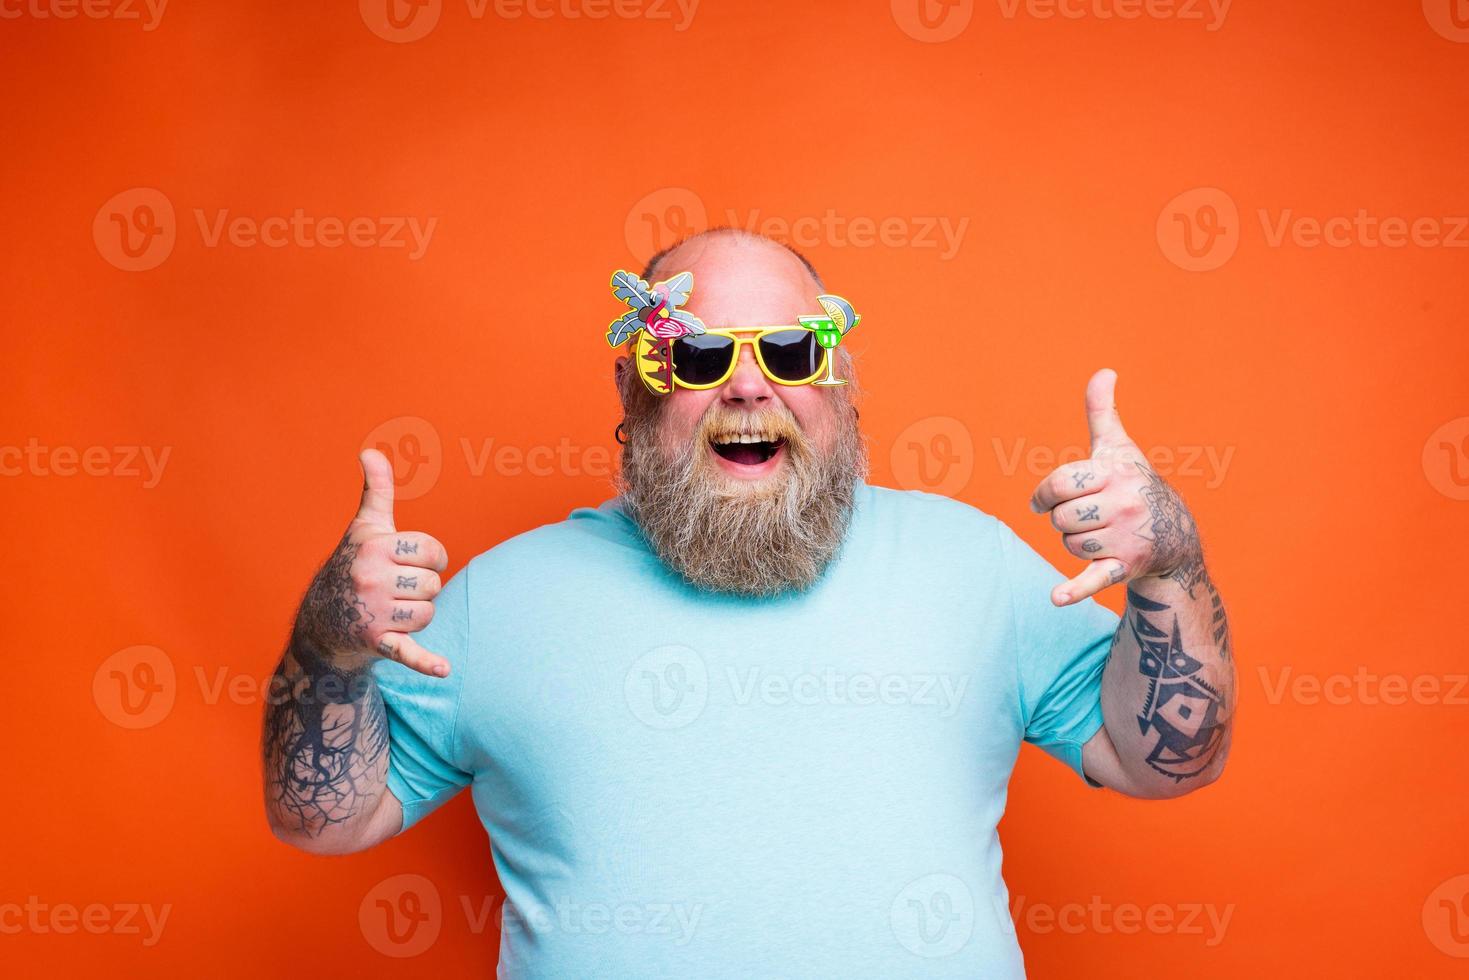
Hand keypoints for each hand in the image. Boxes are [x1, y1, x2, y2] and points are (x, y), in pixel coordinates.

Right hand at [297, 448, 450, 676]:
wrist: (320, 625)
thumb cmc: (352, 568)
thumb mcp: (364, 529)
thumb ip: (376, 491)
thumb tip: (369, 451)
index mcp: (373, 547)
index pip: (434, 552)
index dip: (430, 559)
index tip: (409, 564)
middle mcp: (370, 578)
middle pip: (433, 585)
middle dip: (421, 589)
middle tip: (395, 591)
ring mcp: (372, 612)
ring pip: (429, 613)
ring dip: (418, 616)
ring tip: (393, 611)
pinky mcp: (377, 644)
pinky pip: (408, 652)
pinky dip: (425, 662)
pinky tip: (443, 669)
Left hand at [1029, 369, 1201, 606]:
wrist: (1175, 537)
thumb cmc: (1135, 486)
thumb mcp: (1120, 449)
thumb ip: (1103, 412)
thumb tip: (1104, 370)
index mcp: (1116, 474)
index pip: (1058, 484)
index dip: (1044, 494)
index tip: (1043, 500)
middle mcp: (1123, 505)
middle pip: (1060, 518)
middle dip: (1065, 520)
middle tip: (1085, 518)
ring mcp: (1125, 538)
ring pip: (1069, 544)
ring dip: (1076, 543)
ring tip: (1099, 536)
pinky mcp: (1124, 568)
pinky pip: (1094, 580)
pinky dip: (1075, 590)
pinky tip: (1057, 599)